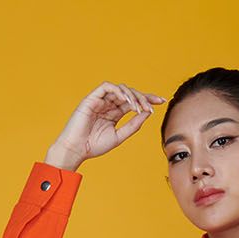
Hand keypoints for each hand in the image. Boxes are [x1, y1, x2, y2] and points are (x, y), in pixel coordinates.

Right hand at [44, 81, 165, 171]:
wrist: (76, 150)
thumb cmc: (94, 146)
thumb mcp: (119, 136)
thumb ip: (133, 125)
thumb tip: (148, 113)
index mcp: (115, 113)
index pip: (134, 102)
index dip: (148, 99)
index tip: (162, 101)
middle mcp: (108, 105)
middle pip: (130, 94)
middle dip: (142, 98)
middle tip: (150, 107)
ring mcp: (100, 101)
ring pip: (120, 89)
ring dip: (131, 95)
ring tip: (137, 106)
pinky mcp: (91, 98)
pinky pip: (107, 87)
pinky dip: (118, 91)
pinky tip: (126, 100)